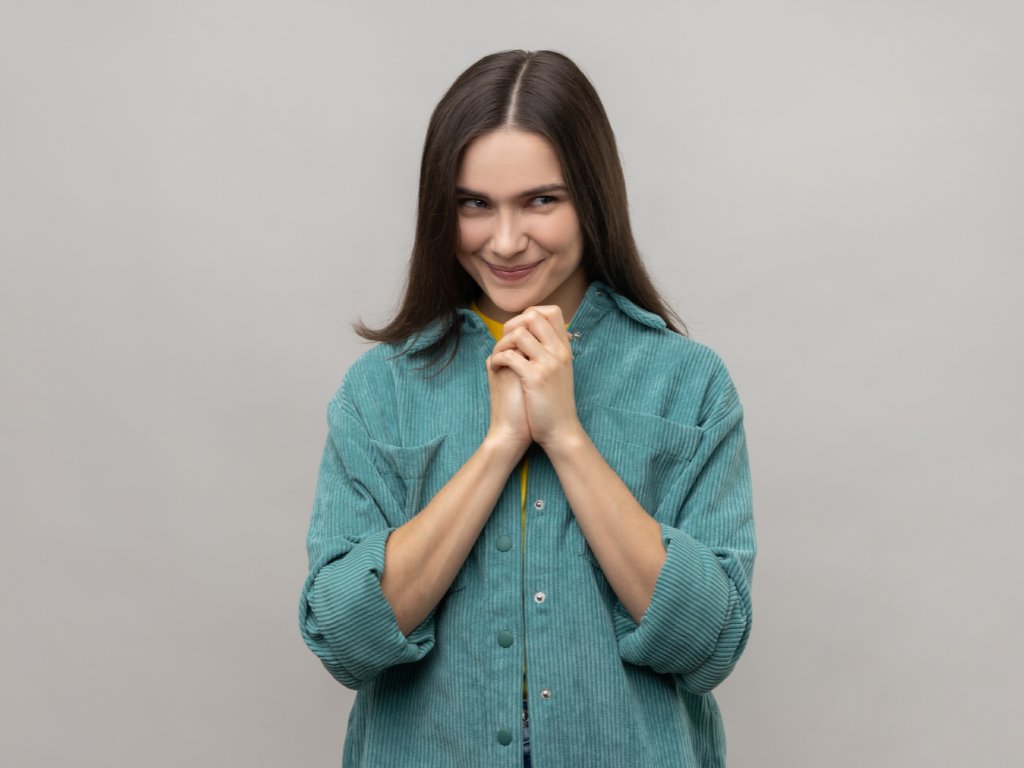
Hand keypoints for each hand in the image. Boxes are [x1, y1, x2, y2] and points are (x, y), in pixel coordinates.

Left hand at [489, 306, 584, 448]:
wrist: (561, 430)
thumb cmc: (554, 403)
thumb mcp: (560, 372)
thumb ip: (550, 352)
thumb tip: (534, 336)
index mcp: (564, 349)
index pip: (553, 312)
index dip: (532, 314)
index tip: (519, 331)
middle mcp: (559, 352)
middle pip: (534, 316)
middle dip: (513, 325)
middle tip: (505, 342)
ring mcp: (548, 364)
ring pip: (520, 333)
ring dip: (502, 343)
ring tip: (498, 356)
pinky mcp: (535, 378)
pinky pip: (510, 356)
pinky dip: (497, 359)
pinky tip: (496, 368)